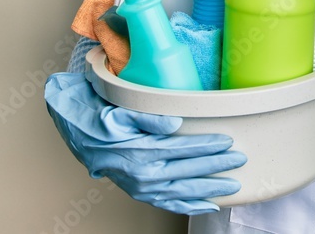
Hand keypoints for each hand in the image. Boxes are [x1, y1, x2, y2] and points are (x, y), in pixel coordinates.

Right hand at [44, 72, 245, 215]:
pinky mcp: (139, 191)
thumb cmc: (98, 115)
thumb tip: (175, 123)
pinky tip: (207, 205)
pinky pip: (168, 202)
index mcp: (140, 152)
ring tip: (232, 187)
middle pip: (188, 170)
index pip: (183, 149)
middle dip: (216, 167)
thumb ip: (149, 116)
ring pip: (182, 190)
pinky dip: (189, 205)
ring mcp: (141, 186)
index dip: (207, 145)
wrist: (75, 132)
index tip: (228, 142)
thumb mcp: (120, 110)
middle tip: (239, 160)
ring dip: (208, 189)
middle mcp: (142, 174)